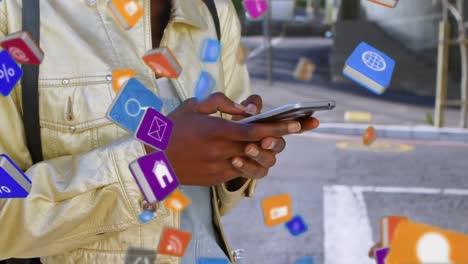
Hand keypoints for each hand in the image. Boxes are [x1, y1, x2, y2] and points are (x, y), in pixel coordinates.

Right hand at [145, 93, 301, 185]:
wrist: (152, 158)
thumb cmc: (173, 127)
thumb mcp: (195, 105)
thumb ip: (224, 102)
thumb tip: (249, 108)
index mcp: (215, 131)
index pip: (255, 131)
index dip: (280, 128)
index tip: (298, 123)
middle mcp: (220, 152)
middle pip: (261, 148)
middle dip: (280, 140)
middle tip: (289, 130)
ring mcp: (219, 168)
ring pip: (255, 164)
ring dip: (265, 153)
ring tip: (265, 142)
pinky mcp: (216, 179)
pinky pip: (241, 171)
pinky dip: (248, 160)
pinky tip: (245, 151)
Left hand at [230, 95, 319, 179]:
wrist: (219, 148)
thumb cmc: (234, 126)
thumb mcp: (240, 112)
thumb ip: (249, 105)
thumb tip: (252, 109)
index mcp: (273, 128)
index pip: (293, 126)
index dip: (305, 123)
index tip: (314, 120)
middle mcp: (273, 144)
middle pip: (280, 144)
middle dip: (275, 141)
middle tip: (265, 140)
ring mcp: (265, 159)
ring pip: (269, 160)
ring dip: (259, 154)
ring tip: (247, 148)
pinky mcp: (254, 171)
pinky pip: (255, 172)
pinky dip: (246, 167)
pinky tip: (235, 160)